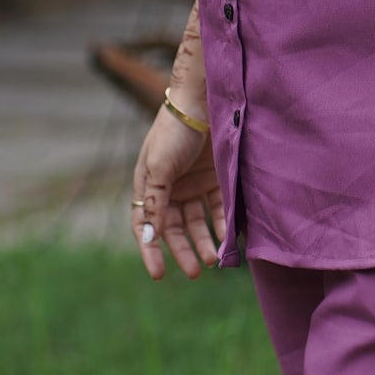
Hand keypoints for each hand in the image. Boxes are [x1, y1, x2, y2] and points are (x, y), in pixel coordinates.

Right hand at [131, 103, 224, 279]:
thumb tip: (149, 234)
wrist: (205, 101)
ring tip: (213, 260)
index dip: (150, 249)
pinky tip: (229, 240)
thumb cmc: (174, 131)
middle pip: (174, 229)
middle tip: (195, 271)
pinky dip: (223, 225)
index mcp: (148, 186)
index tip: (159, 273)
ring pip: (198, 223)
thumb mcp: (159, 166)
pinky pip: (219, 210)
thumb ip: (155, 200)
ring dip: (204, 242)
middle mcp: (170, 189)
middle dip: (183, 250)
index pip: (145, 226)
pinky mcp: (217, 181)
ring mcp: (194, 185)